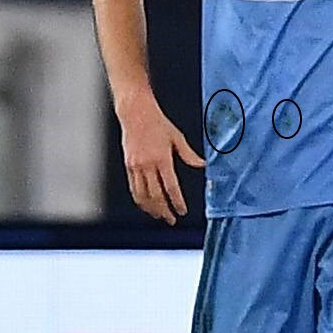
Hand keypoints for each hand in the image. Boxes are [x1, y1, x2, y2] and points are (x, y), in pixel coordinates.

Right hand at [119, 97, 203, 223]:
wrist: (136, 113)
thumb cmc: (157, 122)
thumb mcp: (177, 137)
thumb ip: (189, 154)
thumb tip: (203, 164)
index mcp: (162, 158)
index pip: (171, 187)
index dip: (177, 202)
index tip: (182, 211)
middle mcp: (147, 164)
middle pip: (156, 196)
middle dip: (164, 211)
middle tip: (171, 220)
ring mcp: (136, 166)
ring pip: (142, 196)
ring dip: (151, 209)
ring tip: (159, 216)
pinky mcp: (128, 166)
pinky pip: (133, 189)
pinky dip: (140, 200)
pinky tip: (146, 205)